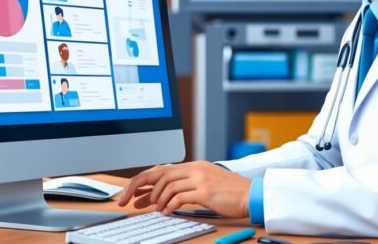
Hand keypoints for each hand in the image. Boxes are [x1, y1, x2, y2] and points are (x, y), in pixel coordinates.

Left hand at [117, 161, 251, 217]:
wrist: (250, 195)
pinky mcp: (205, 191)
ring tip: (154, 209)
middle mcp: (195, 169)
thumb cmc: (227, 193)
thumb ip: (183, 185)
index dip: (141, 181)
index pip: (160, 169)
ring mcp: (200, 179)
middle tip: (127, 201)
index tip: (130, 193)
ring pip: (167, 186)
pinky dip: (169, 206)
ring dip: (156, 199)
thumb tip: (158, 196)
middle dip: (138, 188)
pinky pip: (179, 197)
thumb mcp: (204, 183)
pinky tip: (167, 212)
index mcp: (193, 165)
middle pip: (158, 174)